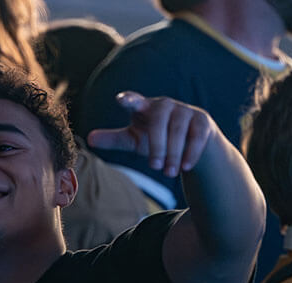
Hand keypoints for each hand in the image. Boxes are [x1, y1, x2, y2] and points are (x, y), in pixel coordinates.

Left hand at [87, 92, 214, 177]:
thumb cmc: (157, 138)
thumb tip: (89, 139)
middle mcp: (165, 105)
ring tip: (169, 173)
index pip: (134, 100)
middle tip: (155, 167)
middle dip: (157, 145)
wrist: (192, 143)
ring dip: (173, 153)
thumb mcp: (134, 140)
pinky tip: (186, 167)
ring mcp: (184, 111)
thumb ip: (114, 139)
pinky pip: (196, 136)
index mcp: (144, 107)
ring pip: (179, 130)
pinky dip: (191, 153)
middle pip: (159, 121)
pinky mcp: (202, 121)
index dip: (128, 100)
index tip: (121, 100)